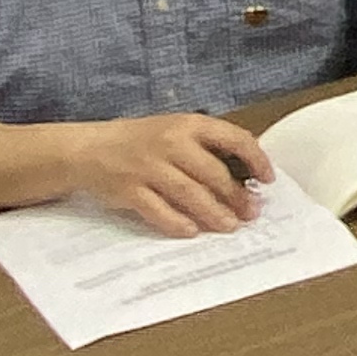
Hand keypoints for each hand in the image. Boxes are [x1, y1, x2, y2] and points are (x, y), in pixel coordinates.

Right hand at [62, 114, 276, 235]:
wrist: (89, 148)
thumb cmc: (139, 140)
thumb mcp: (175, 129)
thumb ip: (205, 146)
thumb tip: (244, 173)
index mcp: (188, 124)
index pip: (234, 138)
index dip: (257, 159)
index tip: (267, 178)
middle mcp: (171, 144)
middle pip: (214, 174)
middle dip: (237, 196)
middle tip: (252, 212)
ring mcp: (149, 168)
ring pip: (191, 195)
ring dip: (214, 213)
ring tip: (230, 226)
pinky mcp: (130, 191)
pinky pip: (159, 211)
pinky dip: (178, 223)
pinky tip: (192, 231)